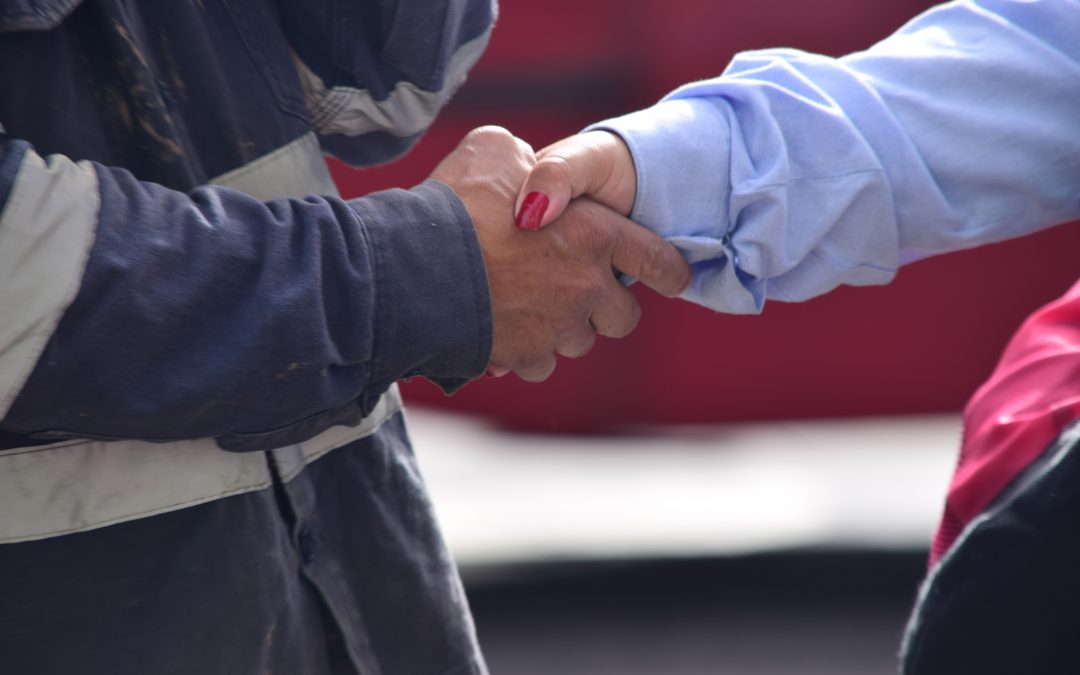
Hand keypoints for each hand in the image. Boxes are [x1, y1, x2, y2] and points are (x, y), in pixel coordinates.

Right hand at [430, 127, 688, 381]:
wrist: (411, 267)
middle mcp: (587, 288)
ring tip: (532, 306)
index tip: (672, 277)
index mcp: (594, 234)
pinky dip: (528, 351)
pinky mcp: (525, 356)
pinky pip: (541, 363)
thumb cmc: (456, 204)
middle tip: (578, 289)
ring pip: (580, 342)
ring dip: (564, 328)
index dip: (669, 270)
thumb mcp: (494, 150)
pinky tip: (505, 329)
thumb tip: (530, 176)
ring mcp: (558, 328)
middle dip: (606, 307)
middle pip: (623, 317)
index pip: (659, 260)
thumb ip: (530, 163)